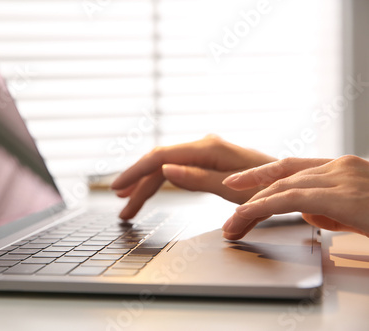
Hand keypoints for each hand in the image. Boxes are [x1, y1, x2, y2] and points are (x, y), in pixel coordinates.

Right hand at [111, 135, 275, 218]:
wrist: (289, 184)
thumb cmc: (268, 188)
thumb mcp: (232, 189)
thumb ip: (197, 178)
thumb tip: (165, 170)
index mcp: (206, 148)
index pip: (159, 158)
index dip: (135, 172)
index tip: (116, 188)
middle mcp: (202, 146)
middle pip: (159, 165)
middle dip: (138, 186)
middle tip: (122, 208)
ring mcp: (203, 154)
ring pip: (166, 170)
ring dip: (146, 188)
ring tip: (129, 206)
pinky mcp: (206, 163)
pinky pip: (177, 173)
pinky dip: (161, 185)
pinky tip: (149, 192)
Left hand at [222, 156, 368, 239]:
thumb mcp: (357, 212)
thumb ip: (329, 209)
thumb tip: (306, 213)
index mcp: (342, 168)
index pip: (290, 167)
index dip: (259, 174)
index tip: (235, 181)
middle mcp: (339, 167)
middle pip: (281, 179)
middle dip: (250, 197)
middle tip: (230, 219)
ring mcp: (341, 177)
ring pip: (282, 187)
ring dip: (251, 207)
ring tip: (232, 224)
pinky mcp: (343, 197)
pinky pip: (293, 200)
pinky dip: (265, 206)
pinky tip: (246, 213)